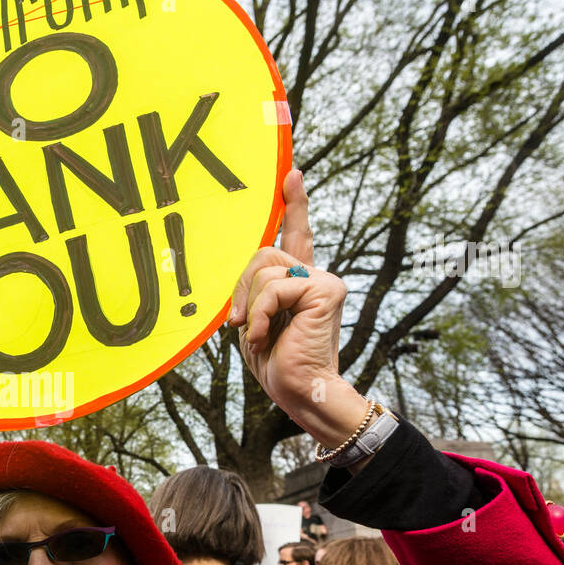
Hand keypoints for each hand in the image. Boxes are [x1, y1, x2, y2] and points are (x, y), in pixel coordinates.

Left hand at [227, 170, 369, 450]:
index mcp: (299, 280)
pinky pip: (274, 287)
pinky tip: (265, 337)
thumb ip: (253, 290)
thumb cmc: (275, 362)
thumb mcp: (254, 319)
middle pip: (260, 252)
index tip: (290, 174)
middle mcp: (315, 273)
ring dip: (249, 307)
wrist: (299, 390)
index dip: (293, 204)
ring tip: (259, 335)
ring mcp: (324, 279)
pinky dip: (259, 315)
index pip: (296, 235)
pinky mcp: (326, 289)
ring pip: (263, 269)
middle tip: (238, 323)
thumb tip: (246, 271)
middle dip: (241, 288)